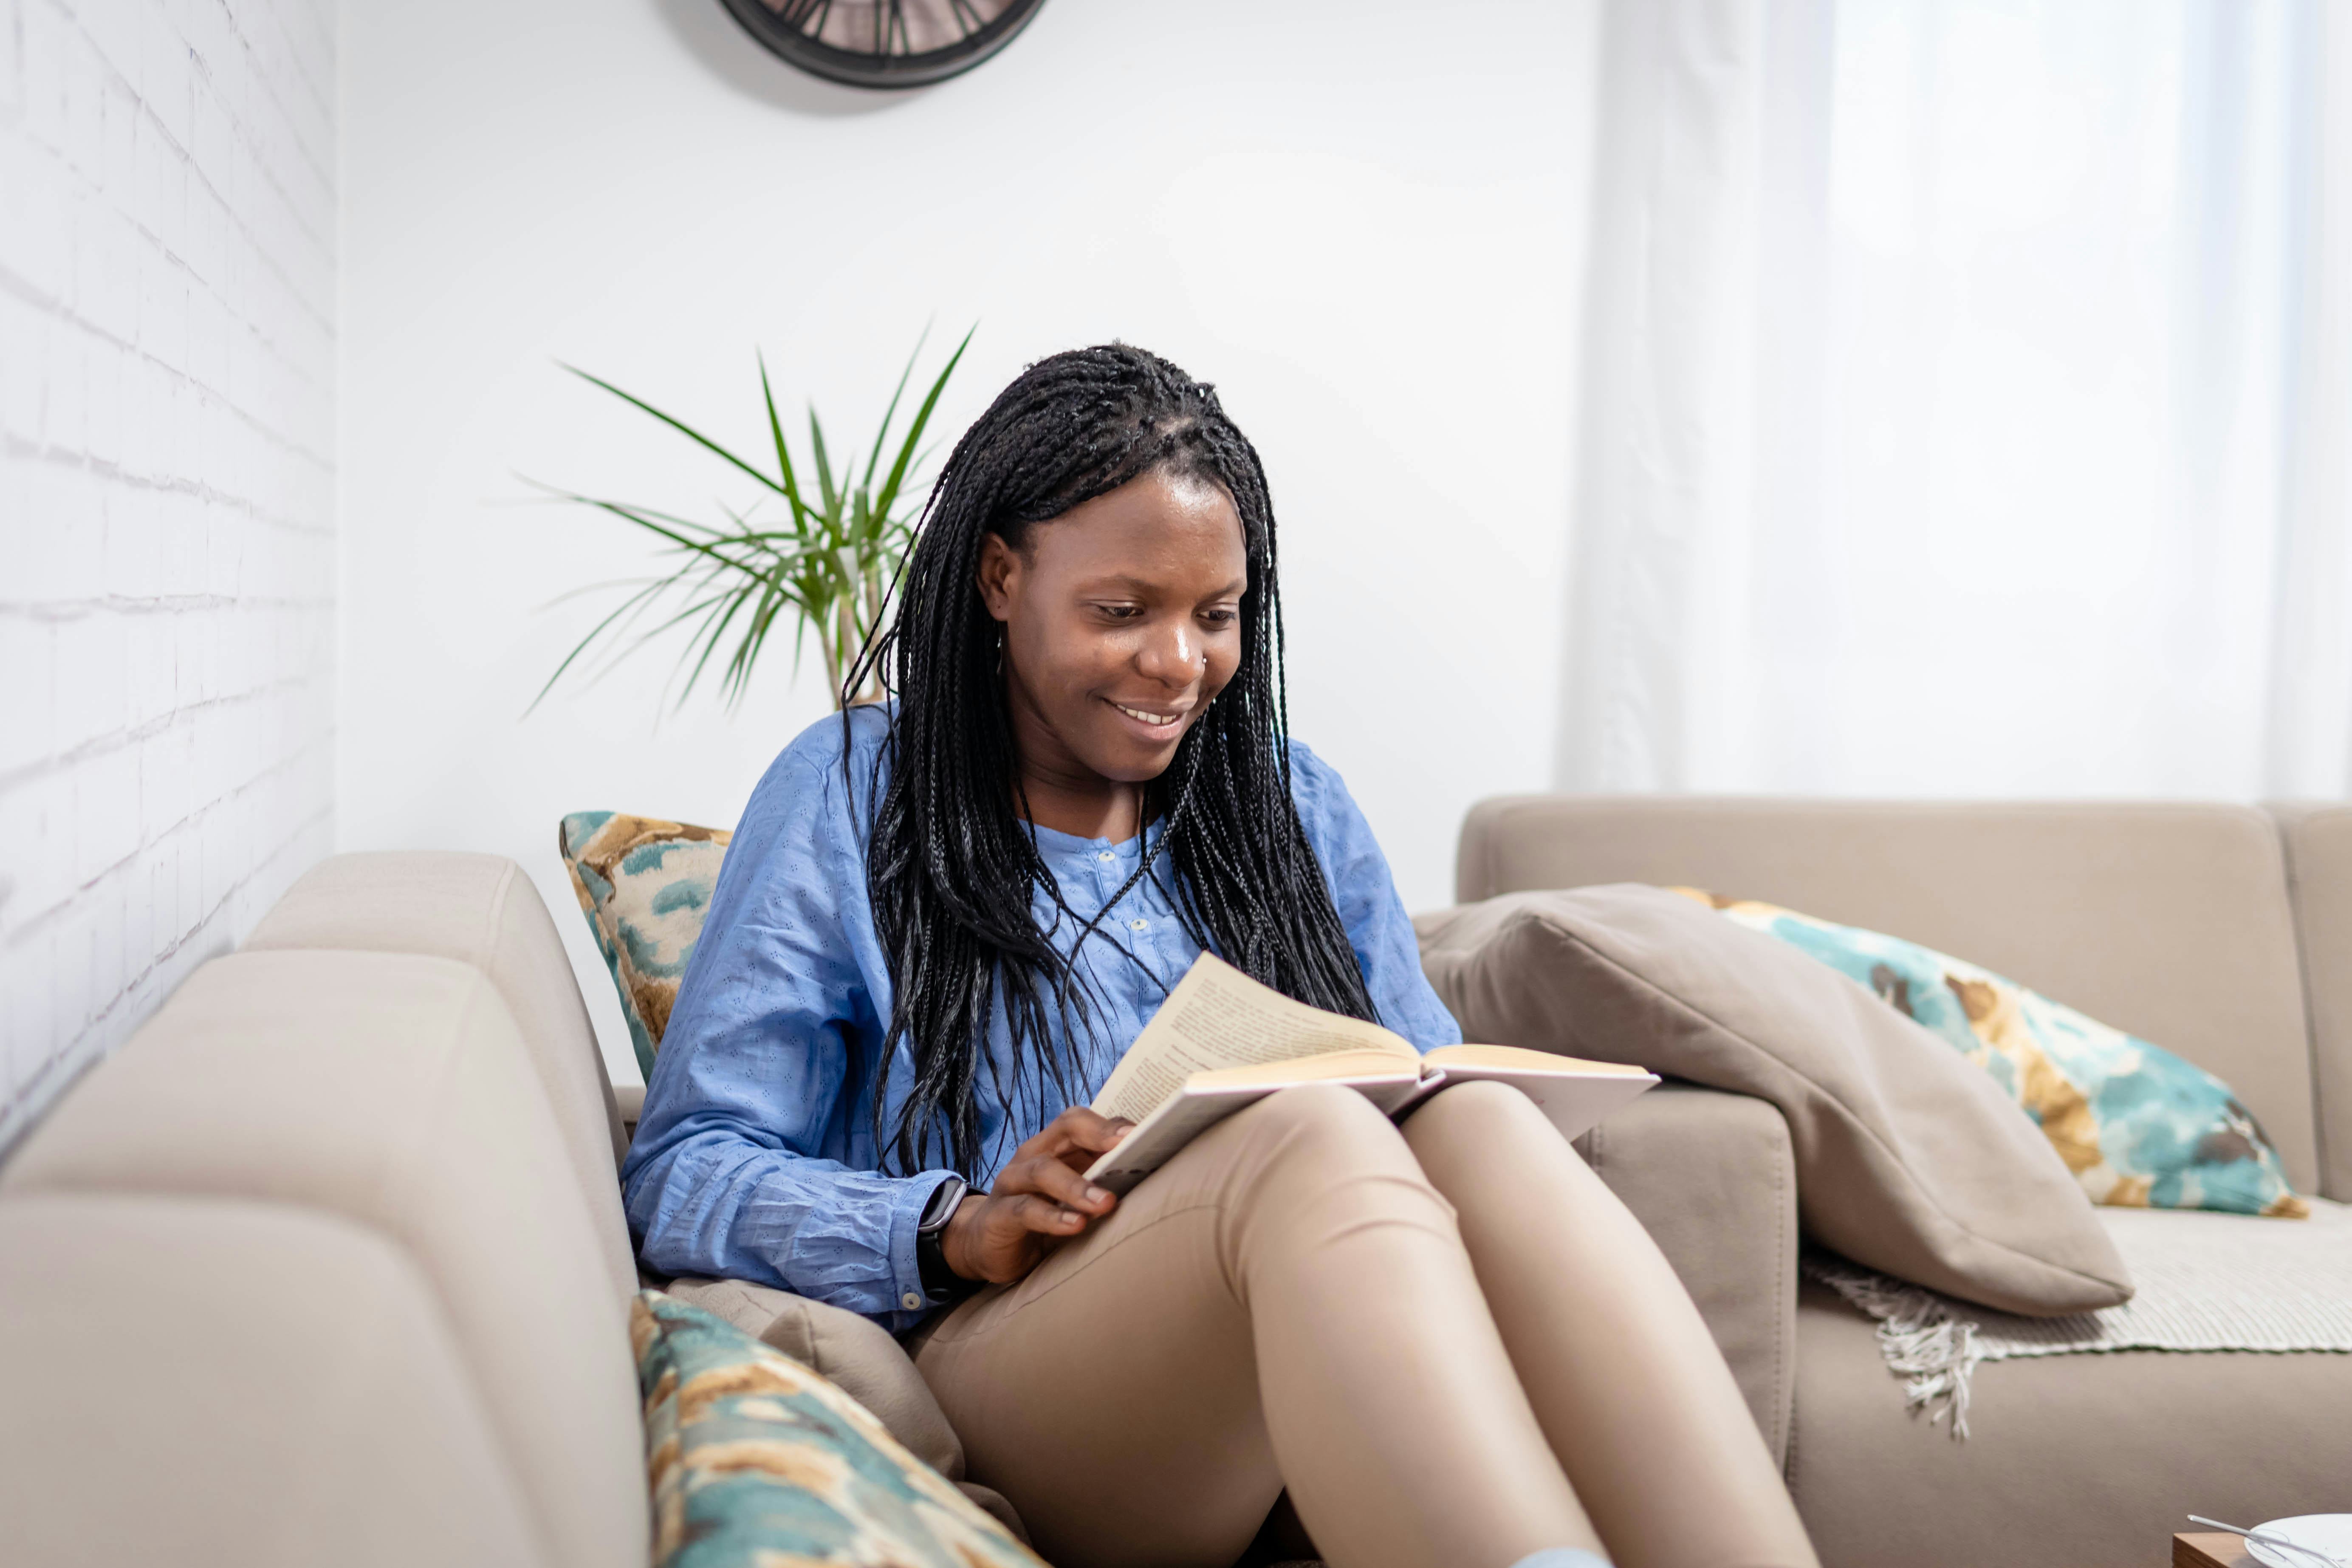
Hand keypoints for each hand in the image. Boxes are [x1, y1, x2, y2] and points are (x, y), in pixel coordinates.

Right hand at [942, 1106, 1132, 1285]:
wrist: (985, 1245)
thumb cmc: (1042, 1214)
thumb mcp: (1072, 1194)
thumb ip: (1101, 1179)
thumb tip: (1155, 1171)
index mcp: (1055, 1145)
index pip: (1082, 1120)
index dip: (1113, 1123)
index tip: (1148, 1132)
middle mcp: (1033, 1155)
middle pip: (1066, 1129)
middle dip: (1100, 1136)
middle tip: (1130, 1146)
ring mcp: (1012, 1183)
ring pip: (1043, 1170)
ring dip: (1078, 1187)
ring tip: (1106, 1203)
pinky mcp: (998, 1215)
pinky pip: (1025, 1210)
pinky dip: (1052, 1217)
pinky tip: (1075, 1226)